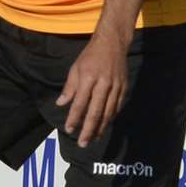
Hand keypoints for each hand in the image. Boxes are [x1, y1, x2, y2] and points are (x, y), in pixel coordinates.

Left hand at [56, 34, 128, 148]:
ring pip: (108, 112)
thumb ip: (69, 88)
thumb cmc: (90, 56)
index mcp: (88, 78)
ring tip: (93, 138)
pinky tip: (104, 126)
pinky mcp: (124, 88)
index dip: (74, 118)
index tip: (69, 129)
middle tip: (82, 143)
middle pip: (95, 112)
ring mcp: (116, 87)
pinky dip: (110, 118)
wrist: (112, 43)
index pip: (80, 103)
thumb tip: (61, 104)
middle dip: (88, 129)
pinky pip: (117, 107)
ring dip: (100, 127)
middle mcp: (103, 84)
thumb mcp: (75, 68)